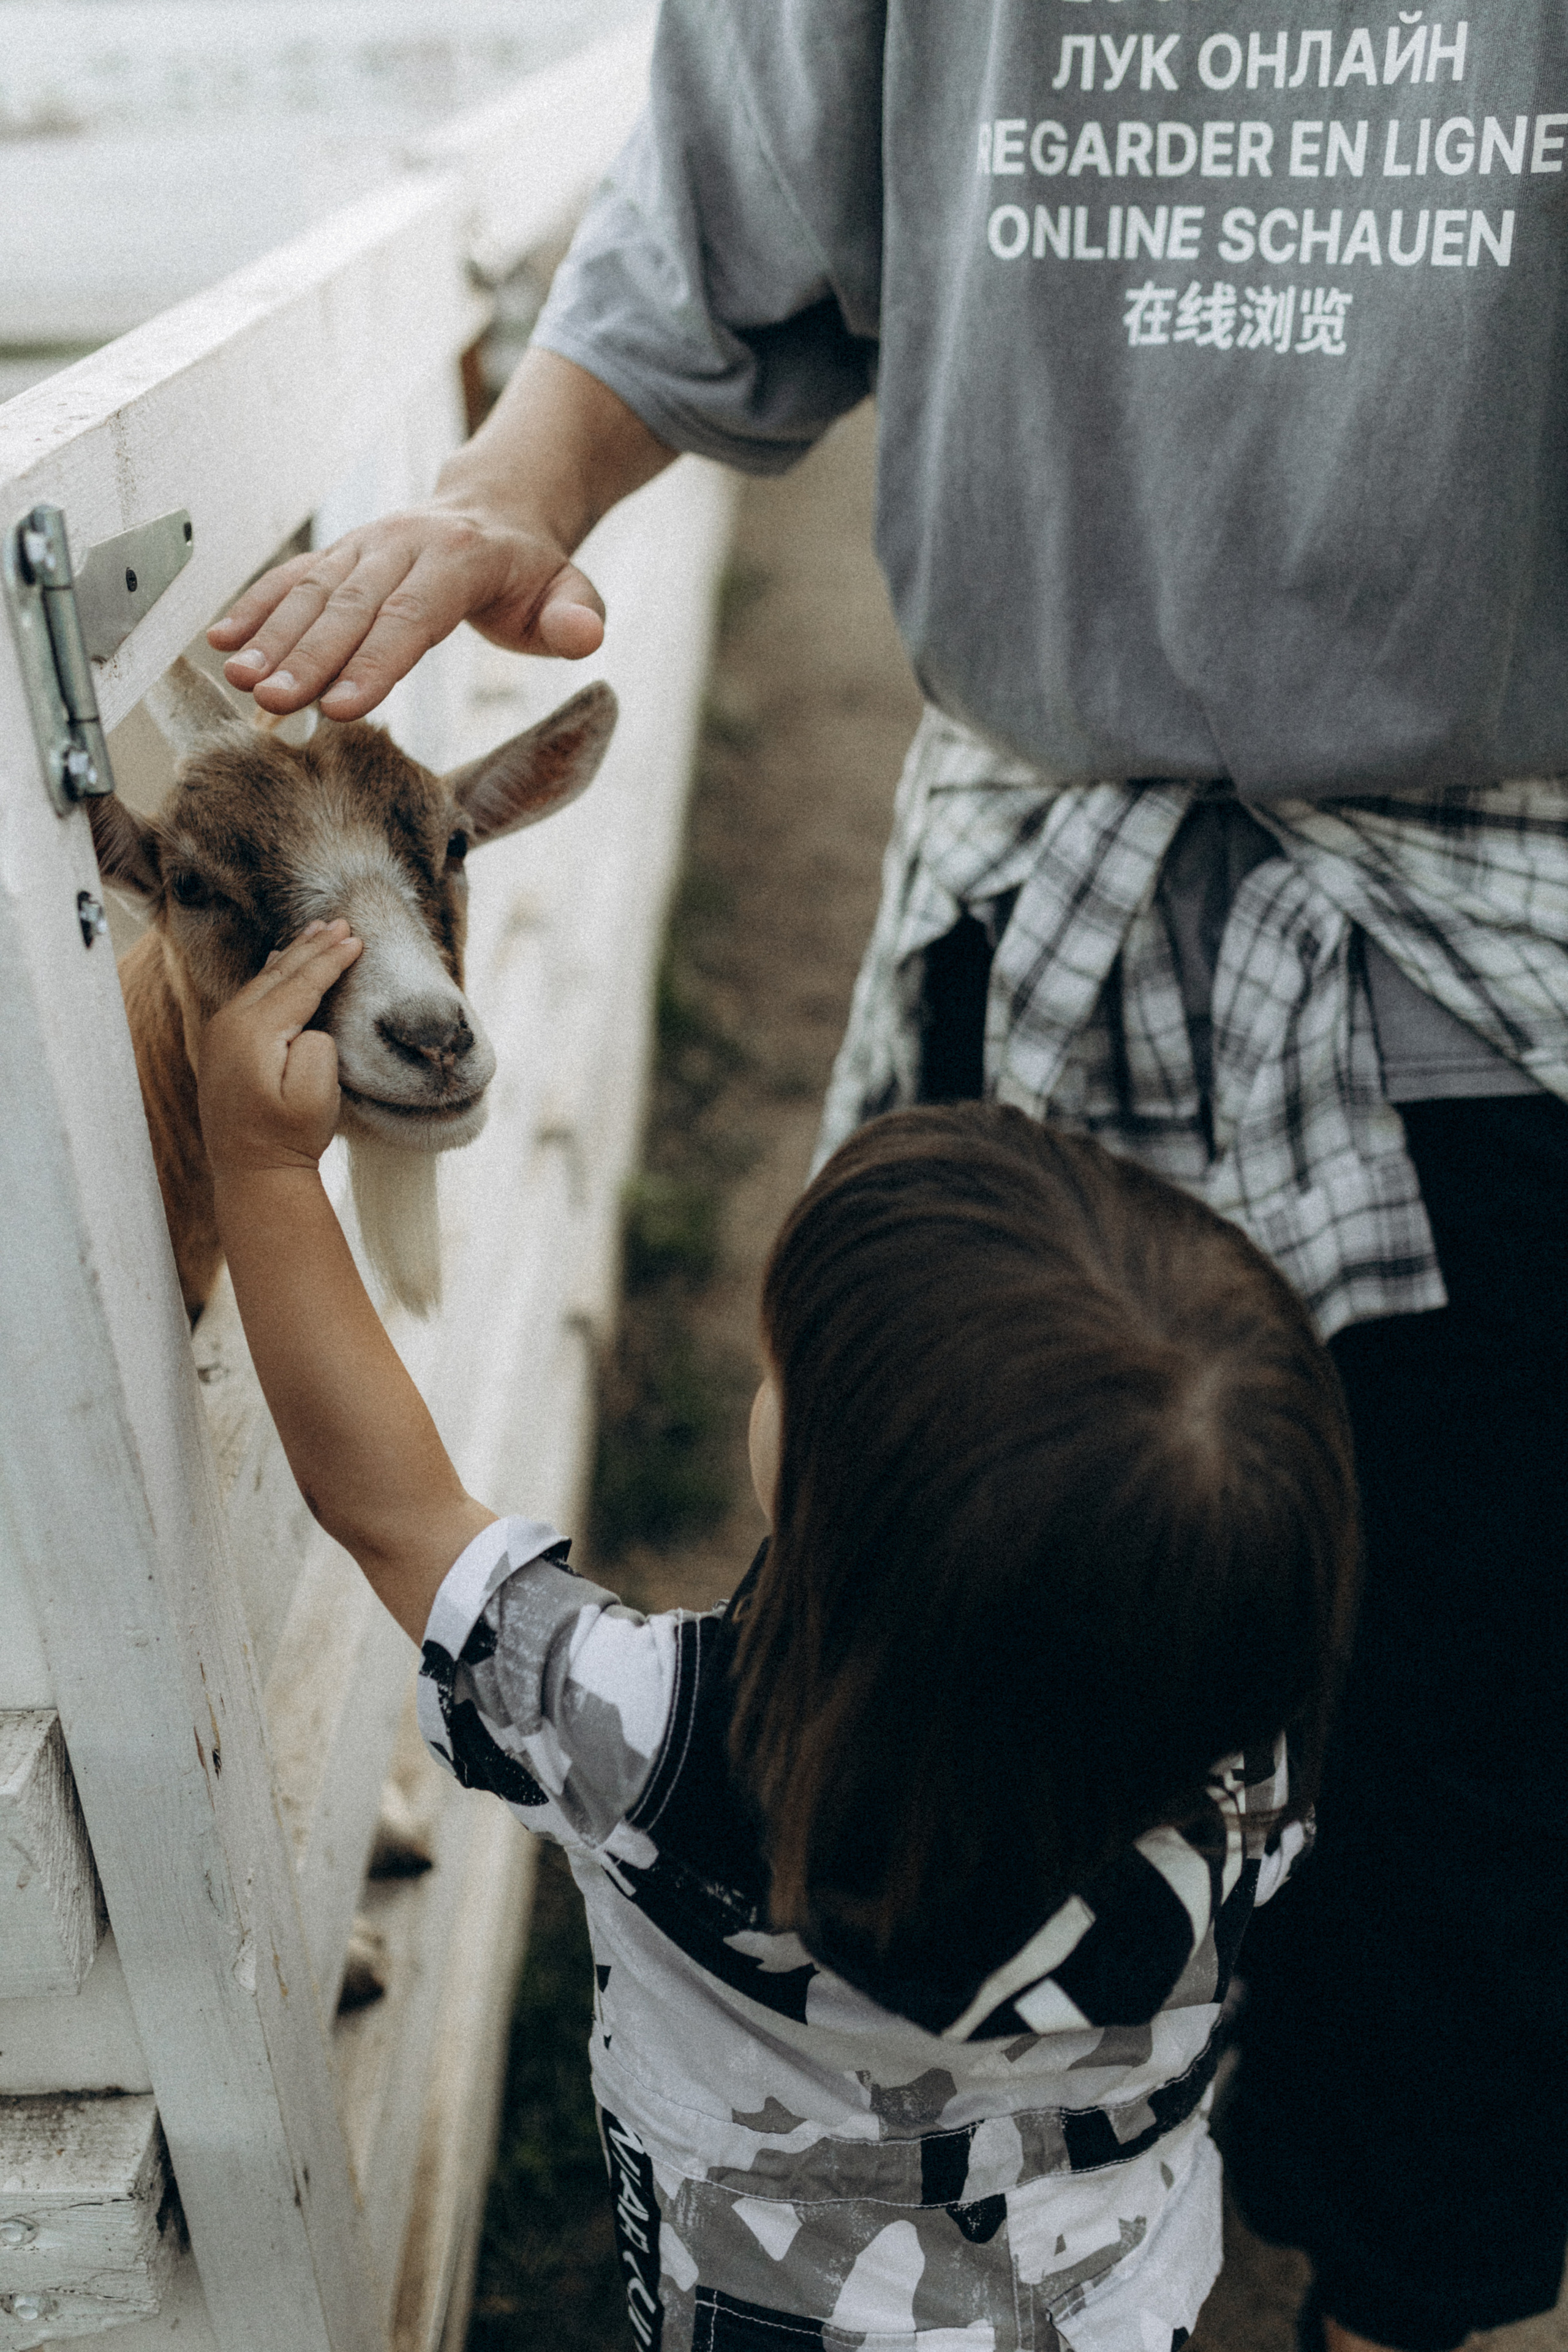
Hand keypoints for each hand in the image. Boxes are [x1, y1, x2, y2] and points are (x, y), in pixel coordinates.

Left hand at [198, 922, 363, 1177]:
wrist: (251, 1172)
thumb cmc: (288, 1137)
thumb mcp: (315, 1097)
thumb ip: (318, 1049)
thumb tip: (310, 1027)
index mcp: (253, 1032)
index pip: (301, 984)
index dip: (331, 960)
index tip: (358, 939)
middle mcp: (229, 1025)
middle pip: (278, 973)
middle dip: (313, 947)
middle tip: (341, 922)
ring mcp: (220, 1034)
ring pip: (262, 980)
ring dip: (292, 955)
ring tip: (316, 931)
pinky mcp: (220, 1045)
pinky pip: (250, 995)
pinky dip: (272, 975)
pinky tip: (279, 961)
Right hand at [207, 507, 604, 720]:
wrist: (496, 510)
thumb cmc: (531, 573)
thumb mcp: (571, 590)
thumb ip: (577, 615)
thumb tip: (584, 634)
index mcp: (461, 558)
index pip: (413, 616)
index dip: (376, 662)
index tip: (342, 708)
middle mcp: (403, 544)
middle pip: (351, 607)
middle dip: (308, 656)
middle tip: (272, 701)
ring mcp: (364, 546)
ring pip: (312, 592)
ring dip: (271, 636)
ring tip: (239, 680)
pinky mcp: (338, 555)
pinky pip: (291, 577)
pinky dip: (254, 606)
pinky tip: (220, 640)